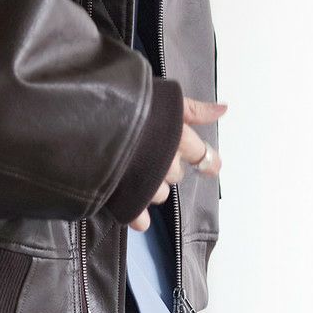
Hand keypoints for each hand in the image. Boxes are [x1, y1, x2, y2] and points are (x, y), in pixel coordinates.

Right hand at [128, 97, 227, 231]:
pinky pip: (138, 215)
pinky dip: (137, 215)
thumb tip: (224, 109)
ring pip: (159, 194)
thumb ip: (193, 108)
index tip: (200, 161)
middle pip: (176, 176)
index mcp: (179, 137)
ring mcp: (148, 184)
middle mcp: (168, 163)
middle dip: (165, 167)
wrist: (88, 116)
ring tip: (130, 168)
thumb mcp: (162, 97)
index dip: (202, 159)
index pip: (202, 156)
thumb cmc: (126, 99)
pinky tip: (133, 210)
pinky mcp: (127, 199)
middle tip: (145, 150)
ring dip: (150, 186)